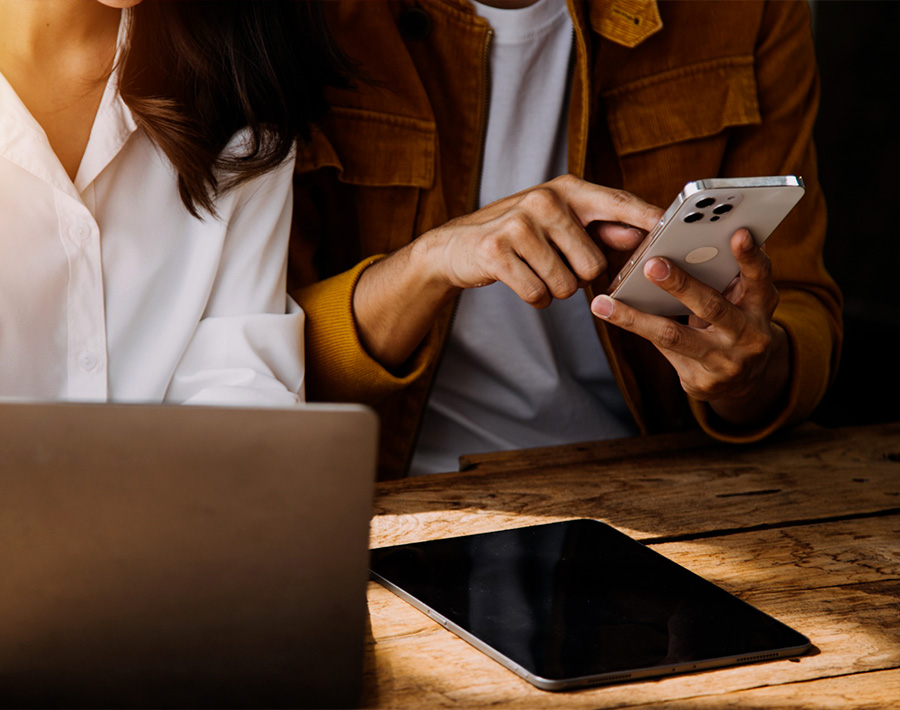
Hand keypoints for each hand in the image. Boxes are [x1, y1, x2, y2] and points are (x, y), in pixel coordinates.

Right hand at [355, 175, 662, 367]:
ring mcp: (519, 223)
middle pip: (593, 263)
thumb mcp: (559, 226)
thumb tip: (640, 233)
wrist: (456, 247)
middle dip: (578, 278)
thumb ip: (601, 230)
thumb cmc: (518, 236)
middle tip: (555, 265)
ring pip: (565, 285)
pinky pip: (538, 295)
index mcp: (567, 189)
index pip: (617, 203)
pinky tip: (518, 279)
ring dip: (553, 290)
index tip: (675, 229)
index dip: (647, 218)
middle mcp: (545, 199)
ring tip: (533, 270)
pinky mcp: (497, 249)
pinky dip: (532, 298)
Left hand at [591, 228, 790, 425]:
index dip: (749, 257)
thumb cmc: (736, 322)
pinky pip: (662, 350)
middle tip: (651, 265)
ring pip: (673, 336)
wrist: (747, 380)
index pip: (759, 278)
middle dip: (680, 285)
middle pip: (712, 307)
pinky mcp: (701, 382)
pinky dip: (637, 328)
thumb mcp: (743, 301)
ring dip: (634, 318)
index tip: (737, 232)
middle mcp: (748, 336)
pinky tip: (610, 314)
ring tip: (602, 303)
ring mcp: (724, 362)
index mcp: (761, 306)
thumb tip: (686, 242)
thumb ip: (725, 277)